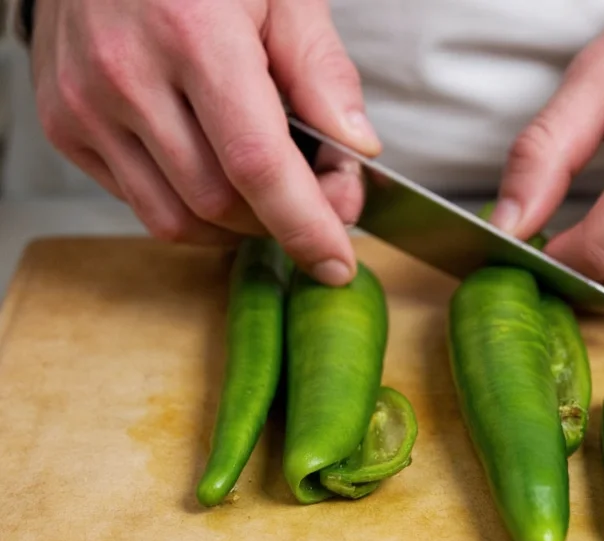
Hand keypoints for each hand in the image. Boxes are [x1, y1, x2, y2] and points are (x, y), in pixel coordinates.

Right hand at [29, 0, 380, 285]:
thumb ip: (322, 72)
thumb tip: (356, 148)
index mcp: (194, 33)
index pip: (257, 164)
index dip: (304, 226)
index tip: (335, 262)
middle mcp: (127, 75)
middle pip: (219, 203)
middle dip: (279, 220)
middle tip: (315, 195)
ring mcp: (85, 105)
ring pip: (176, 219)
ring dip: (235, 225)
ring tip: (263, 187)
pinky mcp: (65, 125)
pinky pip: (139, 203)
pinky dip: (188, 207)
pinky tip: (211, 170)